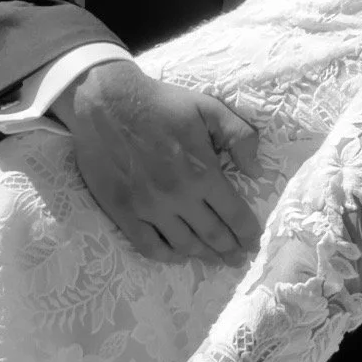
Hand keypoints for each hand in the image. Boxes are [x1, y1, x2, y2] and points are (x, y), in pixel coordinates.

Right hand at [53, 60, 262, 263]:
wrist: (105, 102)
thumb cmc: (160, 104)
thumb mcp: (208, 108)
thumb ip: (239, 136)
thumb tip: (257, 170)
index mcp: (202, 172)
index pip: (234, 214)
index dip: (248, 233)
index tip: (254, 242)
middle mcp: (178, 196)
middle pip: (213, 235)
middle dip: (231, 250)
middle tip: (239, 258)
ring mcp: (149, 207)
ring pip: (184, 245)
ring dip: (204, 256)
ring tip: (215, 259)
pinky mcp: (123, 212)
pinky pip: (149, 246)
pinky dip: (167, 256)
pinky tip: (178, 255)